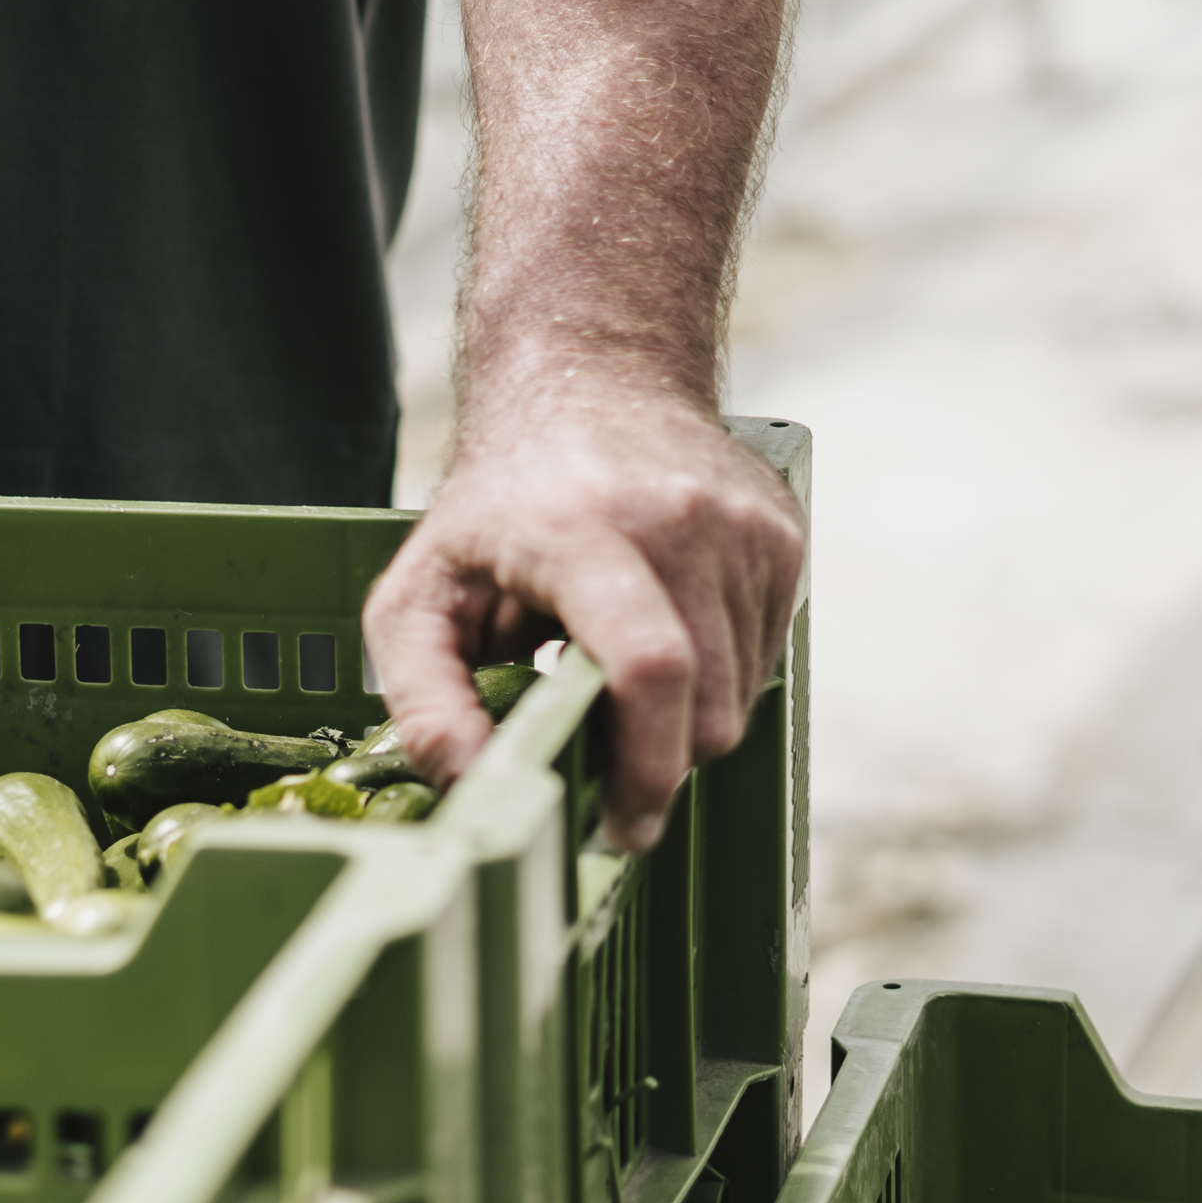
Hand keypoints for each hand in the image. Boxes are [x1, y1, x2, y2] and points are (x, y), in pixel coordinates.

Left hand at [363, 382, 803, 850]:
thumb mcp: (419, 594)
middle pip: (707, 707)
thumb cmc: (497, 504)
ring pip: (742, 696)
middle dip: (662, 763)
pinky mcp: (782, 537)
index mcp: (582, 530)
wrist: (593, 378)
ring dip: (687, 720)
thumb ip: (423, 699)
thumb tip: (470, 788)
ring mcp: (743, 527)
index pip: (650, 668)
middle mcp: (679, 521)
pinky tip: (664, 633)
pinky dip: (717, 676)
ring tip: (621, 674)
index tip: (619, 824)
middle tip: (608, 764)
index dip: (645, 768)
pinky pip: (763, 657)